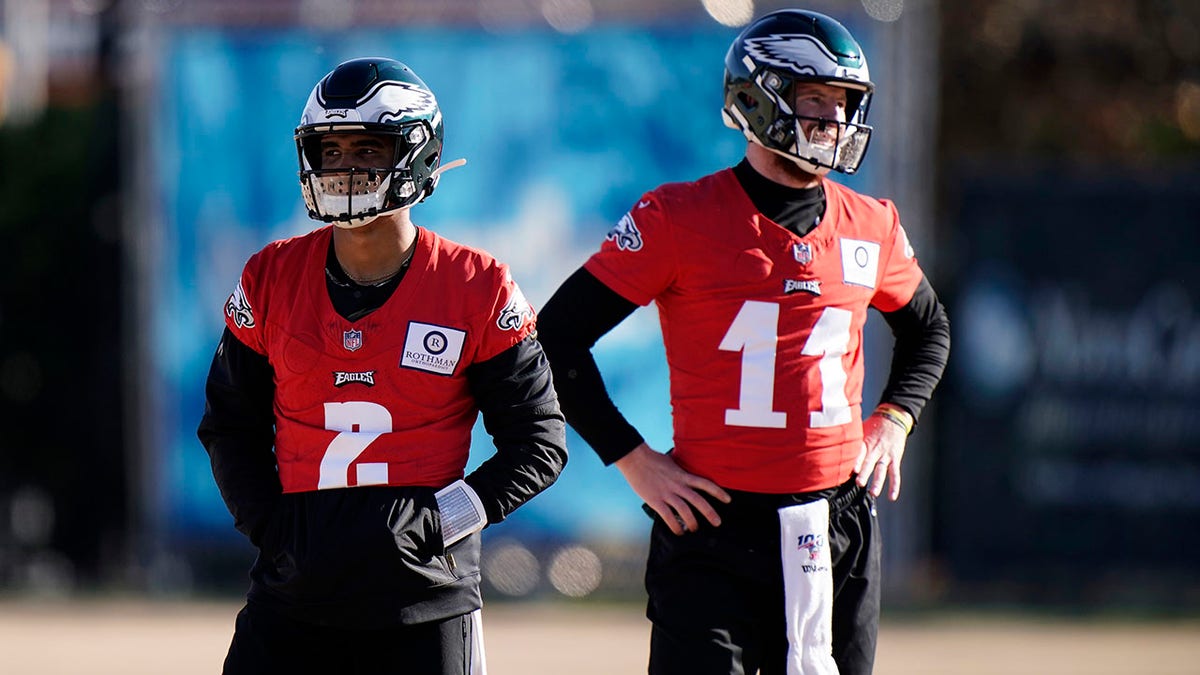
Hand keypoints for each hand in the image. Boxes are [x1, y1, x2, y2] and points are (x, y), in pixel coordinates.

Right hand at [615, 443, 730, 535]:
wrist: (635, 458)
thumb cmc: (653, 459)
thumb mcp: (672, 463)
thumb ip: (681, 472)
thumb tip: (688, 476)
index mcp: (683, 475)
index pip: (705, 483)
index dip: (718, 492)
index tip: (728, 500)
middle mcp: (677, 485)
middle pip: (698, 500)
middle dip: (710, 513)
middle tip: (717, 523)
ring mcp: (666, 493)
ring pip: (685, 511)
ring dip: (692, 523)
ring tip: (694, 529)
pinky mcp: (655, 500)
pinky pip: (668, 516)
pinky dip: (675, 526)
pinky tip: (678, 532)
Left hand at [854, 408, 910, 500]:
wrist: (892, 417)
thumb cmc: (872, 425)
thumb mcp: (859, 429)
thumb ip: (848, 439)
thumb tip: (828, 443)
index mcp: (864, 443)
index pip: (859, 453)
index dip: (855, 461)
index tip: (851, 469)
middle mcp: (875, 450)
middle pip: (869, 463)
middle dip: (865, 473)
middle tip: (859, 483)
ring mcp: (885, 455)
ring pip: (882, 470)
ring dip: (878, 482)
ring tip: (873, 493)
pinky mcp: (894, 458)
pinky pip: (895, 473)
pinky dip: (895, 485)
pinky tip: (892, 496)